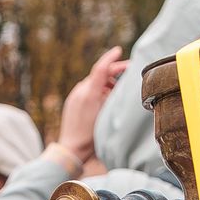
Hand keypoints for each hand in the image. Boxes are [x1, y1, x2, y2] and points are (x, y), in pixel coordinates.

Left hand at [50, 46, 129, 161]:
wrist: (71, 149)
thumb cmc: (92, 137)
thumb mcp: (107, 115)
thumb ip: (112, 97)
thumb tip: (119, 85)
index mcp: (90, 93)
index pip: (101, 68)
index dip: (111, 58)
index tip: (118, 50)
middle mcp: (80, 91)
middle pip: (99, 74)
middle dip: (113, 72)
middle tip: (127, 72)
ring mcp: (74, 96)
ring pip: (93, 82)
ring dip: (106, 83)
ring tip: (117, 92)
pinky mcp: (72, 102)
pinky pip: (87, 90)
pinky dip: (98, 90)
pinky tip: (105, 100)